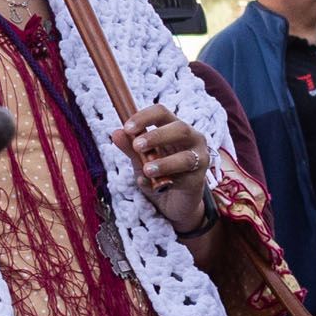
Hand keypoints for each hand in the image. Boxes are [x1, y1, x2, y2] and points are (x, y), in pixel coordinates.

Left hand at [117, 102, 208, 228]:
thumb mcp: (140, 160)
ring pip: (186, 157)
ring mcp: (199, 159)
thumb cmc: (159, 174)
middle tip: (137, 145)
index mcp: (175, 128)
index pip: (162, 113)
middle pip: (180, 129)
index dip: (145, 117)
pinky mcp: (198, 180)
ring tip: (146, 169)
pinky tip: (156, 185)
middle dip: (157, 136)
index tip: (127, 128)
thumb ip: (130, 147)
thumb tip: (117, 133)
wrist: (173, 202)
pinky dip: (168, 181)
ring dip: (164, 163)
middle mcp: (192, 139)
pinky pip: (185, 179)